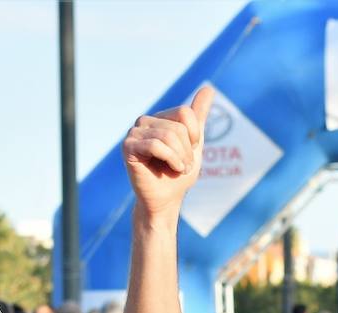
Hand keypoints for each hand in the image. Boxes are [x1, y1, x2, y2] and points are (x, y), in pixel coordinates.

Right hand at [124, 86, 213, 222]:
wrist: (166, 199)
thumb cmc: (178, 173)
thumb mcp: (194, 142)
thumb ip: (198, 116)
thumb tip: (209, 87)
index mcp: (160, 117)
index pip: (185, 113)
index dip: (194, 136)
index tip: (189, 152)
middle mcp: (145, 121)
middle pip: (178, 126)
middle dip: (187, 150)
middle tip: (182, 165)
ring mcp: (134, 133)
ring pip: (169, 136)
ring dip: (180, 158)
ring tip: (177, 168)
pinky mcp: (128, 147)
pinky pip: (156, 145)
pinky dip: (170, 159)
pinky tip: (170, 168)